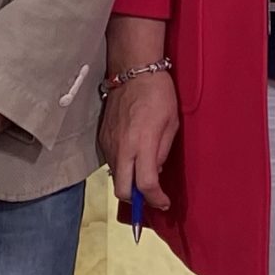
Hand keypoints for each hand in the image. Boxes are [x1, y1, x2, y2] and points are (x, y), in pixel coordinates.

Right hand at [99, 71, 179, 214]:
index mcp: (142, 144)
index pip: (145, 184)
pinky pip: (111, 162)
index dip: (155, 199)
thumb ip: (162, 151)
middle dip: (136, 200)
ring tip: (143, 173)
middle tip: (150, 196)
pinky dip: (122, 167)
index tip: (164, 202)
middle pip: (122, 190)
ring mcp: (109, 143)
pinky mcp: (102, 138)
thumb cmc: (158, 94)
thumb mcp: (171, 123)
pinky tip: (133, 157)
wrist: (133, 71)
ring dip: (129, 182)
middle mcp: (122, 148)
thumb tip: (155, 171)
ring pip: (115, 177)